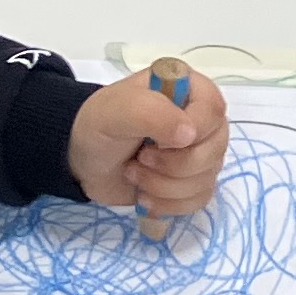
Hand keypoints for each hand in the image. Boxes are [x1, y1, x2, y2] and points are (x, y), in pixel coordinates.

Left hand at [70, 57, 230, 221]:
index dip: (190, 132)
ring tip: (134, 173)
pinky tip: (145, 195)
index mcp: (189, 90)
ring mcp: (200, 153)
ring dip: (163, 186)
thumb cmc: (98, 126)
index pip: (214, 111)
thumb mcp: (116, 110)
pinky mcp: (192, 182)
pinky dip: (168, 204)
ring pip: (205, 180)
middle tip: (139, 159)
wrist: (81, 160)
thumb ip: (152, 113)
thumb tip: (190, 135)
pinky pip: (199, 200)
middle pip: (214, 151)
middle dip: (171, 165)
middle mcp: (202, 120)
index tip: (155, 141)